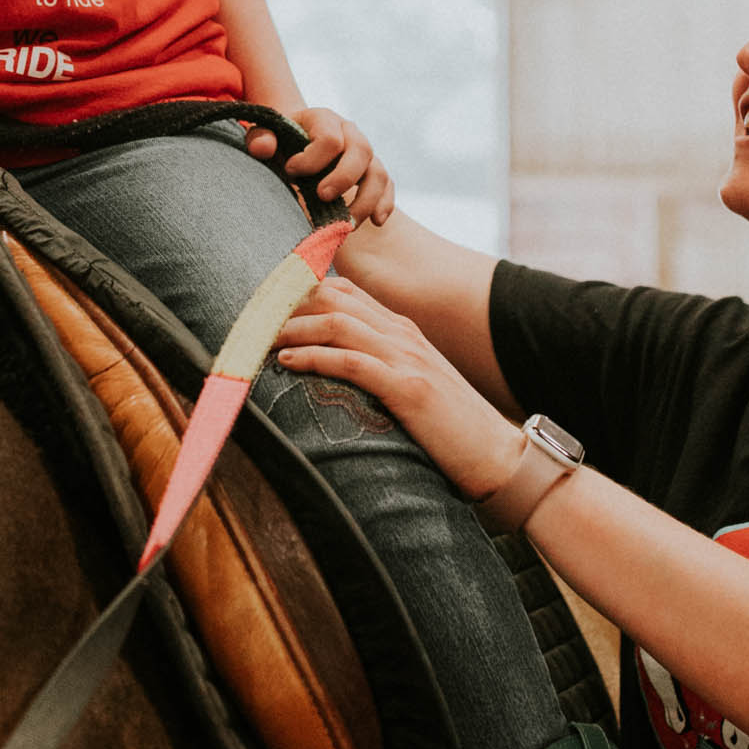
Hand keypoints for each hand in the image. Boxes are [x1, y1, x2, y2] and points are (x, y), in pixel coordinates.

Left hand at [248, 105, 395, 226]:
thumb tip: (263, 148)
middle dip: (343, 178)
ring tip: (346, 223)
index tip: (290, 172)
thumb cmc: (279, 142)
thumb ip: (260, 138)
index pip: (329, 137)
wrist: (296, 143)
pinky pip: (387, 186)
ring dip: (366, 199)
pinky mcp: (372, 171)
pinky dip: (385, 203)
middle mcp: (350, 132)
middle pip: (361, 150)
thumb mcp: (265, 136)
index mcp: (324, 119)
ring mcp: (364, 153)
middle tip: (321, 196)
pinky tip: (377, 221)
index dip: (311, 158)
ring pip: (378, 172)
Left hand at [275, 273, 518, 494]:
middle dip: (286, 305)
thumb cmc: (451, 429)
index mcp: (403, 331)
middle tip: (250, 319)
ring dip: (291, 327)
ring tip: (258, 338)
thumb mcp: (413, 387)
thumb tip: (334, 371)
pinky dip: (314, 356)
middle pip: (333, 299)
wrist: (498, 455)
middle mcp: (403, 335)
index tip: (264, 307)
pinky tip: (286, 362)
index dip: (299, 293)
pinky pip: (351, 361)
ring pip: (337, 323)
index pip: (344, 292)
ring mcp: (407, 358)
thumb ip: (380, 368)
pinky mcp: (408, 388)